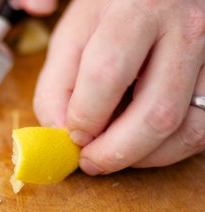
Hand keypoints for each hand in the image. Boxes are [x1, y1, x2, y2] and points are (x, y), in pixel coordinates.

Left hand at [34, 0, 204, 174]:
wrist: (154, 1)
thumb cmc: (110, 16)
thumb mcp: (73, 37)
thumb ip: (56, 85)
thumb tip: (60, 133)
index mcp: (137, 10)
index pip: (108, 75)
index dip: (86, 116)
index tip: (73, 136)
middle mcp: (187, 31)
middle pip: (155, 114)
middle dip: (115, 152)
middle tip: (90, 162)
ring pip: (185, 131)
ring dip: (142, 155)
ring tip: (113, 150)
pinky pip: (200, 132)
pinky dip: (165, 150)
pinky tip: (140, 143)